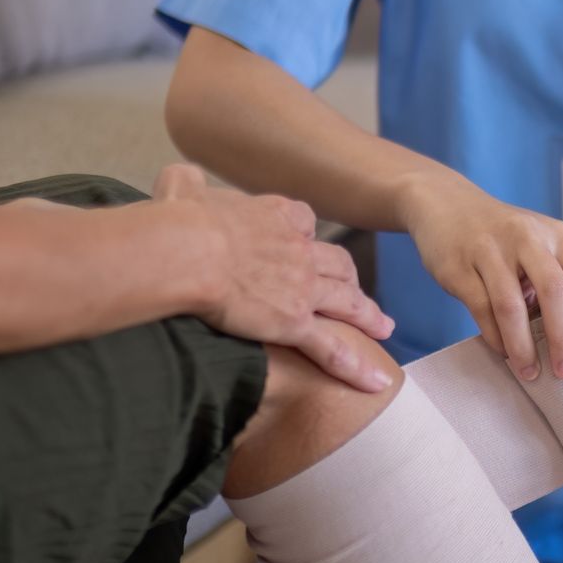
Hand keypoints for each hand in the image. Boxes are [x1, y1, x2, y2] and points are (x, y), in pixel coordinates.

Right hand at [152, 163, 394, 391]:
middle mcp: (299, 249)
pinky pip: (332, 348)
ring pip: (347, 302)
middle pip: (337, 263)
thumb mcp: (181, 188)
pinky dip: (355, 366)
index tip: (303, 241)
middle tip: (357, 291)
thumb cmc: (179, 221)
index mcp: (275, 216)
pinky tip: (374, 382)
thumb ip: (187, 184)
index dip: (305, 234)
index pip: (303, 221)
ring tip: (383, 328)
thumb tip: (182, 180)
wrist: (187, 250)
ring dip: (367, 316)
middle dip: (350, 278)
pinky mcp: (295, 322)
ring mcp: (303, 287)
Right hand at [399, 174, 562, 381]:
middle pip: (557, 293)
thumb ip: (561, 291)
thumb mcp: (543, 251)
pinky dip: (495, 337)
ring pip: (513, 305)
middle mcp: (531, 238)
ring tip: (530, 373)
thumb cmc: (506, 242)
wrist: (447, 205)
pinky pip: (481, 308)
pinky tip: (503, 353)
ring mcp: (493, 249)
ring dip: (523, 346)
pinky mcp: (460, 264)